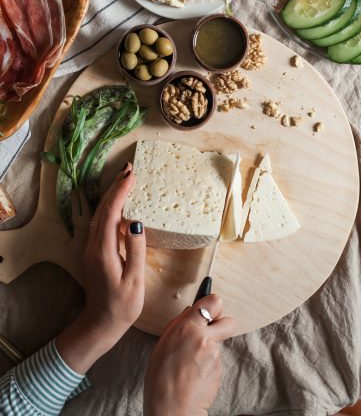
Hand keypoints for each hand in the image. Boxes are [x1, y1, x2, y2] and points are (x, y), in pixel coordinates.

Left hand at [56, 163, 145, 373]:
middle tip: (129, 169)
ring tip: (126, 180)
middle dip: (115, 186)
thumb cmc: (122, 306)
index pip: (111, 212)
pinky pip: (102, 223)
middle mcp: (94, 245)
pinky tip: (122, 204)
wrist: (101, 324)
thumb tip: (136, 222)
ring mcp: (92, 248)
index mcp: (103, 250)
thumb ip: (135, 250)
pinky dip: (112, 208)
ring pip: (101, 214)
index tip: (131, 175)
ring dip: (113, 195)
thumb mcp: (134, 280)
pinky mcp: (95, 252)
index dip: (121, 191)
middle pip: (103, 208)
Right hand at [144, 294, 235, 415]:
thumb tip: (192, 313)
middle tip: (210, 333)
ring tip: (191, 364)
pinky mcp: (219, 370)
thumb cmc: (160, 377)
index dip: (213, 305)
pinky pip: (216, 361)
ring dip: (210, 349)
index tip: (209, 311)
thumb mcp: (163, 342)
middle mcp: (204, 337)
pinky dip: (208, 365)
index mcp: (186, 327)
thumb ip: (180, 324)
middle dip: (223, 325)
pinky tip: (195, 374)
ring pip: (219, 344)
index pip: (213, 301)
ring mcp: (214, 355)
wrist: (171, 409)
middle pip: (229, 321)